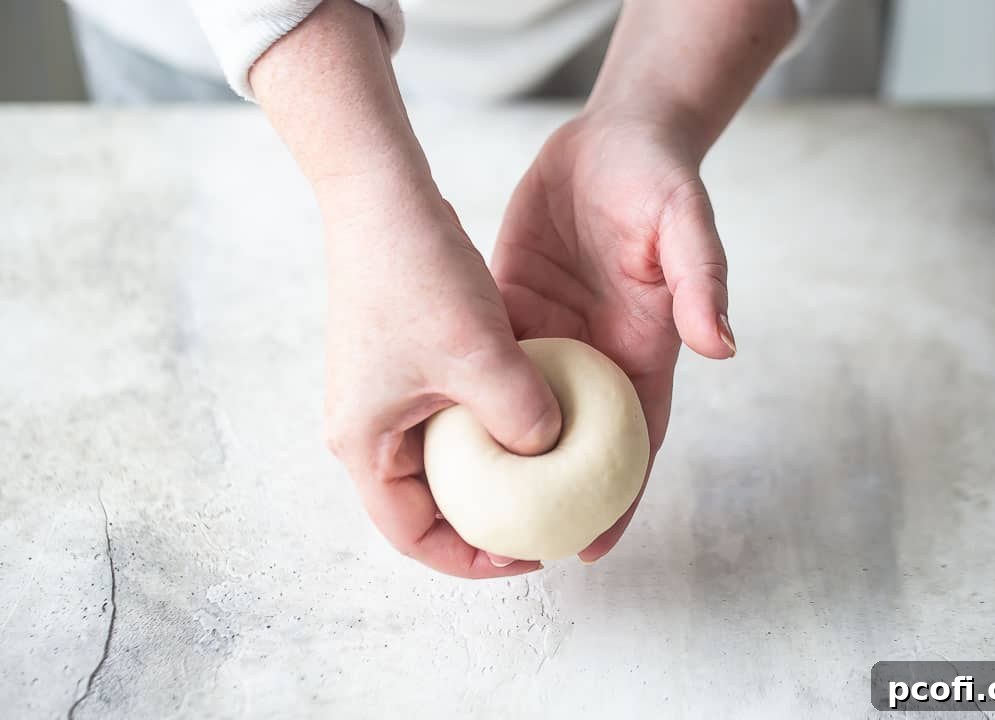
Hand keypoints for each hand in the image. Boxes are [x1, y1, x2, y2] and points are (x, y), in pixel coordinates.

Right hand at [319, 180, 561, 577]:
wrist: (384, 198)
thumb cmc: (416, 276)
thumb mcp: (480, 356)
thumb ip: (522, 416)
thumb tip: (551, 450)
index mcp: (366, 444)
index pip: (414, 536)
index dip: (472, 559)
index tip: (528, 555)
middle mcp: (369, 428)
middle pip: (426, 505)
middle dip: (484, 521)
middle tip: (542, 522)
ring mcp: (386, 396)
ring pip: (443, 461)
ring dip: (490, 474)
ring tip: (544, 479)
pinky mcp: (406, 365)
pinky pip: (450, 419)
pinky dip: (488, 431)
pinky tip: (532, 423)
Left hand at [492, 111, 735, 561]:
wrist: (613, 135)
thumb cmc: (659, 180)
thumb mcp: (685, 224)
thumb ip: (701, 281)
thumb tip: (721, 345)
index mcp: (640, 351)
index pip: (635, 441)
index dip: (620, 496)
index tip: (591, 547)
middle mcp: (595, 354)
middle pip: (573, 443)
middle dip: (550, 495)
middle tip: (515, 545)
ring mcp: (553, 334)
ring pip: (523, 412)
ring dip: (501, 457)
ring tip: (464, 504)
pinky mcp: (514, 307)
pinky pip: (487, 363)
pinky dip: (468, 399)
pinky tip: (436, 429)